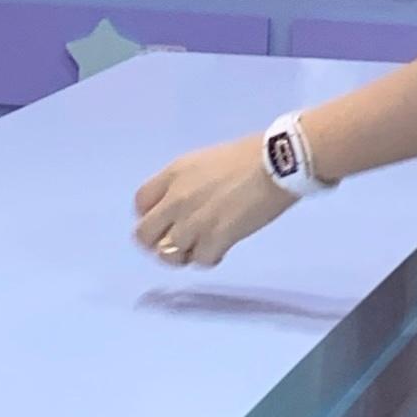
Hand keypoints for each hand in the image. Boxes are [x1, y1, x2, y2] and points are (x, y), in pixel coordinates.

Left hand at [132, 131, 287, 269]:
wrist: (276, 163)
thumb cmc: (248, 155)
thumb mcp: (204, 160)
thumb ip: (186, 183)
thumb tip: (186, 202)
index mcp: (173, 174)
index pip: (140, 204)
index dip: (150, 216)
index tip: (166, 220)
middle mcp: (176, 200)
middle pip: (144, 235)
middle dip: (158, 242)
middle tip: (178, 242)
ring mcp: (193, 222)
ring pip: (168, 254)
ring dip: (184, 253)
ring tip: (202, 247)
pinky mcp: (215, 238)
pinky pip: (200, 261)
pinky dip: (210, 258)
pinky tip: (222, 248)